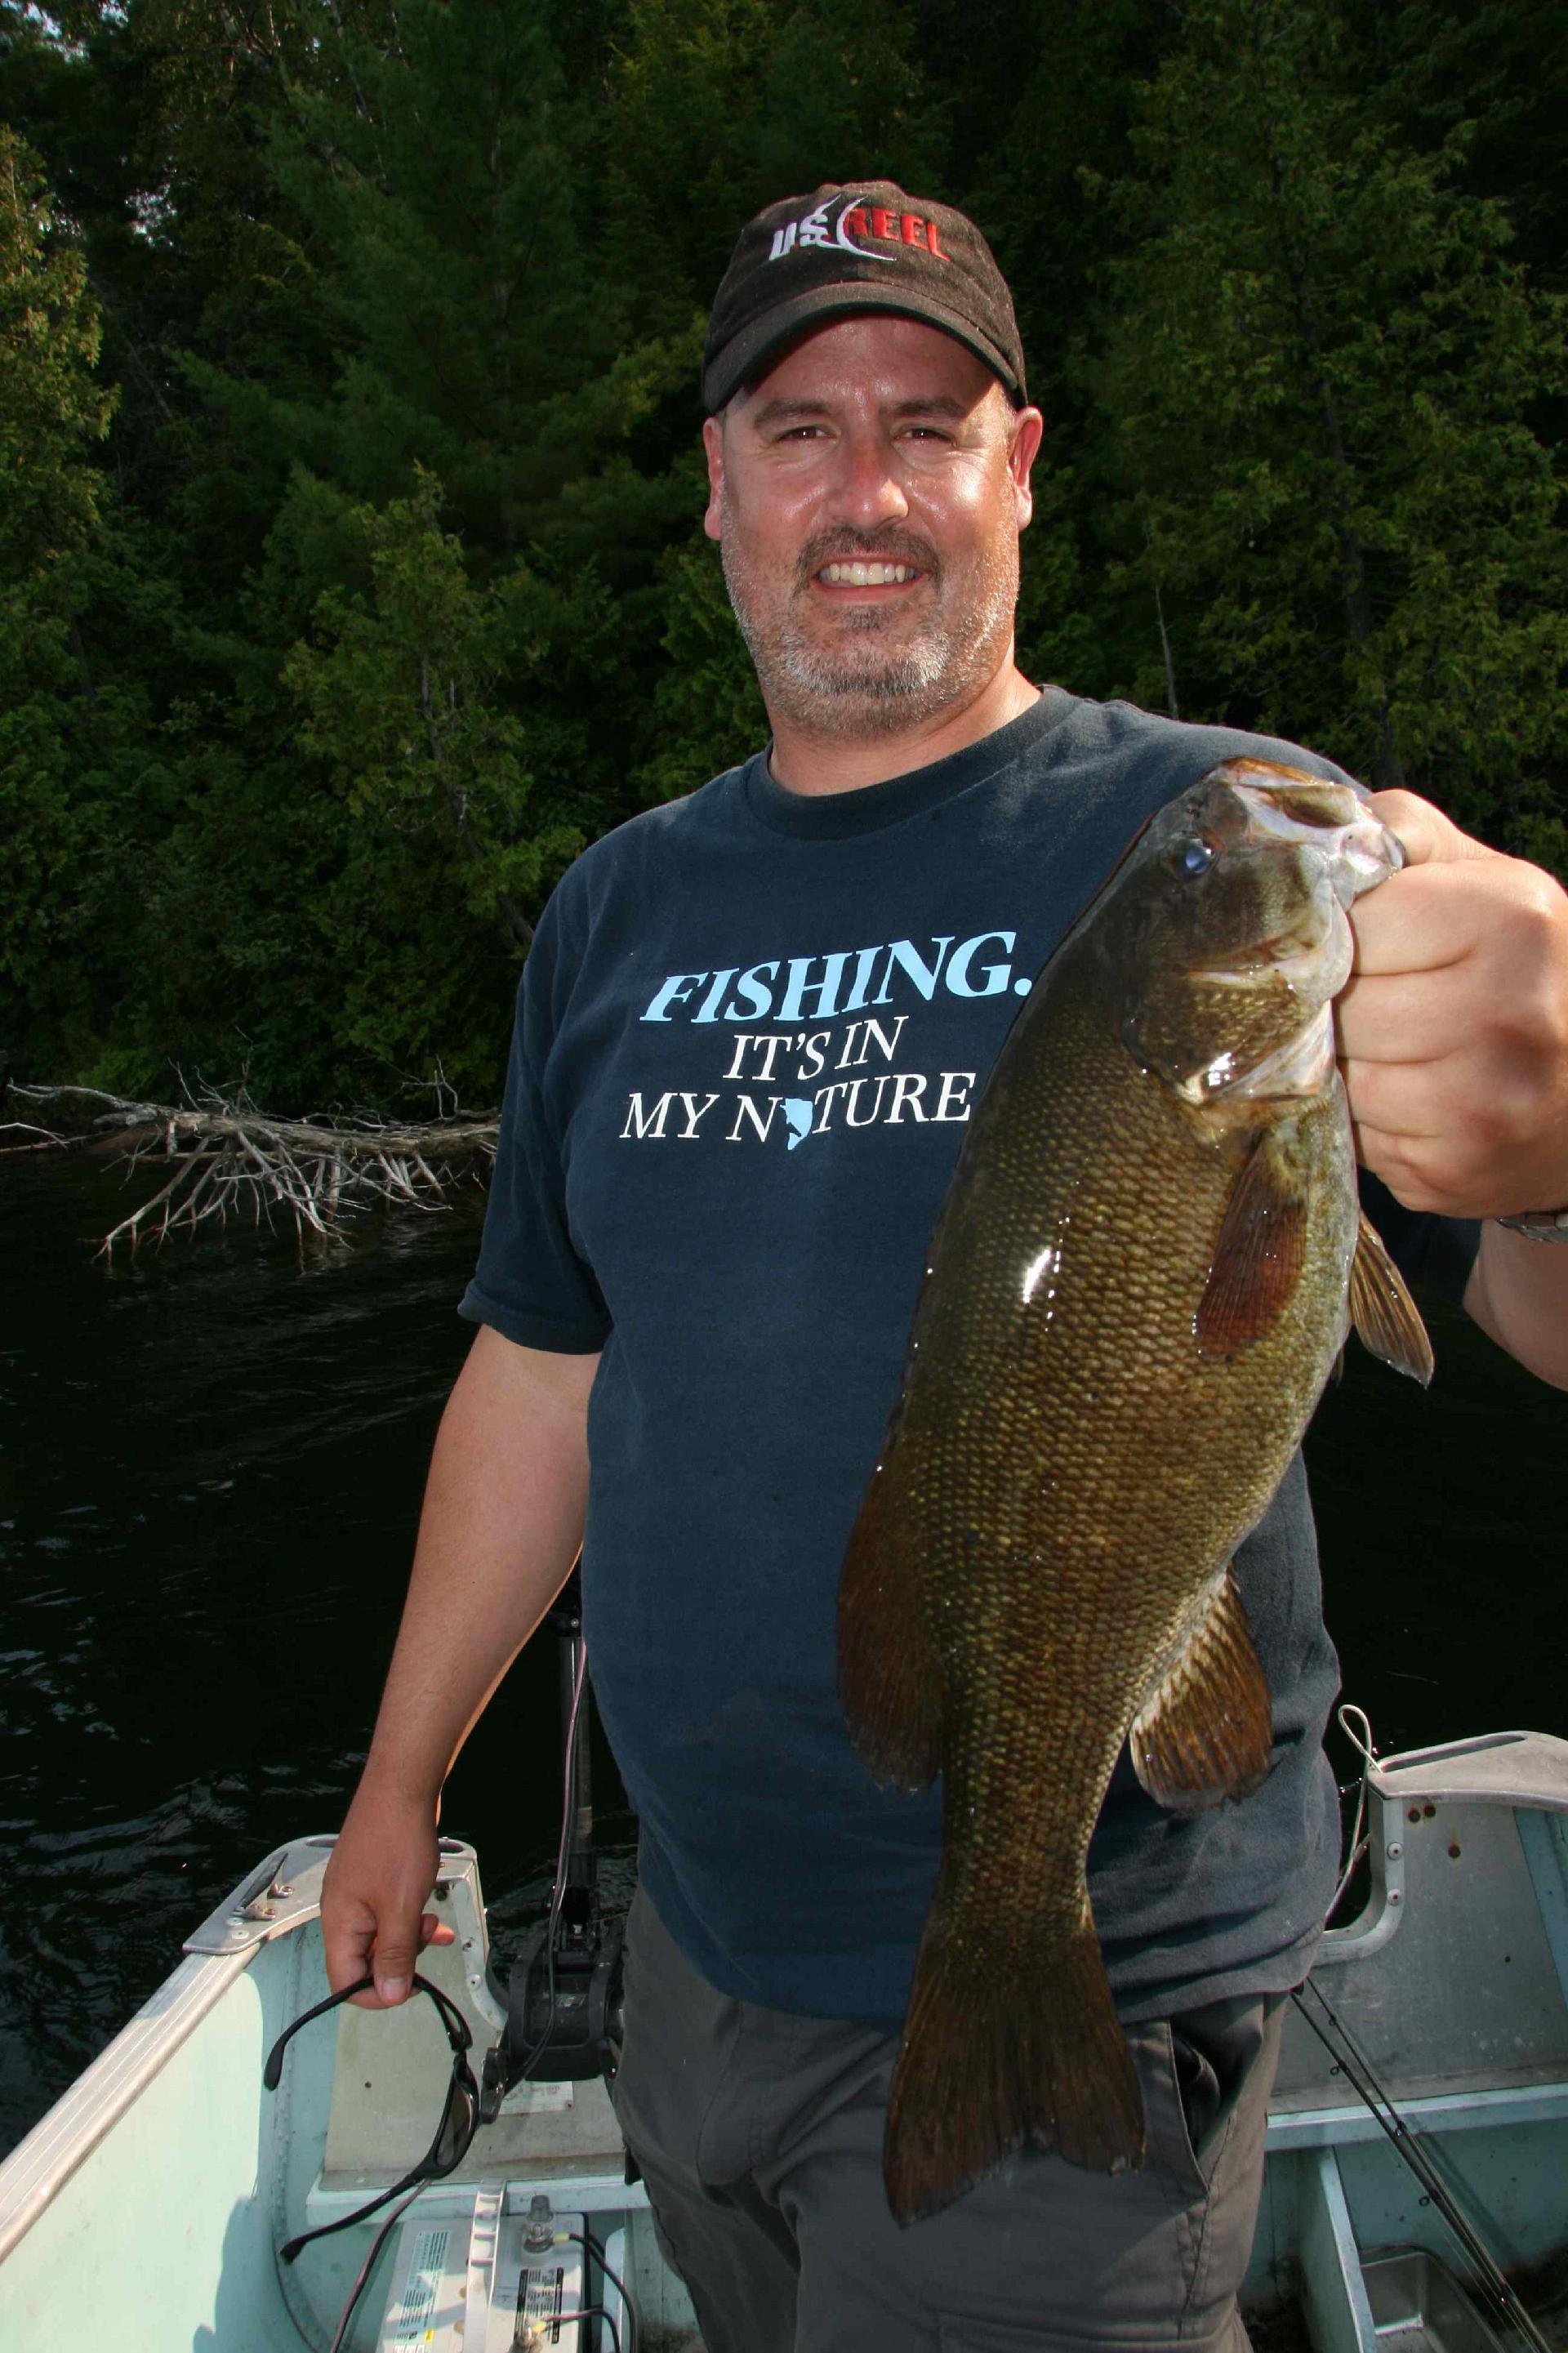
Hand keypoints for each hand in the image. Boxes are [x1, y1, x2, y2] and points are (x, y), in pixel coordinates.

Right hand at [320, 1774, 456, 2007]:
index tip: (408, 1987)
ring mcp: (357, 1893)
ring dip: (410, 1936)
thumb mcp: (401, 1907)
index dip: (377, 1993)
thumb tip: (389, 1994)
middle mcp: (341, 1910)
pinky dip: (410, 1917)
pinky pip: (389, 1913)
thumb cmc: (396, 1837)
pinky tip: (429, 1910)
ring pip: (381, 1936)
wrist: (403, 1786)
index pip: (345, 1981)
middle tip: (426, 1940)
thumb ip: (395, 1954)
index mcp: (338, 1922)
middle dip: (400, 1958)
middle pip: (364, 1961)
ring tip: (432, 1921)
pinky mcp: (373, 1879)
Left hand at [1339, 790, 1567, 1217]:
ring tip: (1391, 1050)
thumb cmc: (1514, 967)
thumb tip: (1310, 841)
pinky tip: (1407, 1101)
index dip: (1331, 935)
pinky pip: (1354, 1136)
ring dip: (1345, 1064)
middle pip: (1340, 1005)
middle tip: (1367, 1002)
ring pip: (1339, 1076)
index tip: (1345, 942)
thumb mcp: (1481, 880)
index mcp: (1511, 919)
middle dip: (1335, 1004)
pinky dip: (1363, 1120)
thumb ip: (1400, 839)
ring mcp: (1486, 1103)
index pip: (1351, 923)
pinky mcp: (1453, 1171)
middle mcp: (1509, 1012)